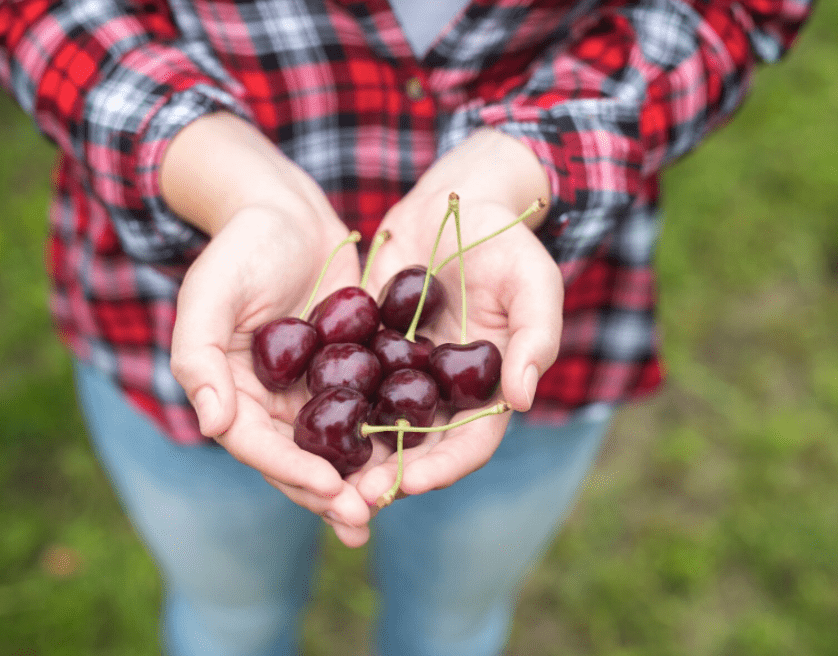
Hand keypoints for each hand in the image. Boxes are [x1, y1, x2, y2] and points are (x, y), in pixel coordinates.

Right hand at [163, 114, 372, 545]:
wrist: (287, 210)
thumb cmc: (241, 247)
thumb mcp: (210, 294)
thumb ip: (199, 357)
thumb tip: (212, 424)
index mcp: (231, 392)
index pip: (257, 446)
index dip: (290, 471)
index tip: (329, 489)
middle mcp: (269, 401)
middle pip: (297, 459)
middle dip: (329, 492)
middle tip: (364, 516)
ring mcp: (309, 390)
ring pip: (334, 447)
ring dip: (360, 478)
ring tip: (390, 501)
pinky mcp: (348, 371)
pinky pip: (366, 412)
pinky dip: (385, 438)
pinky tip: (413, 457)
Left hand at [357, 128, 562, 505]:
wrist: (455, 203)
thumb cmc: (505, 242)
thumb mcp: (533, 283)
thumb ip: (535, 338)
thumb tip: (522, 399)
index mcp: (489, 389)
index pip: (471, 444)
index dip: (443, 468)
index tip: (409, 482)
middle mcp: (445, 391)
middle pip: (419, 448)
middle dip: (389, 476)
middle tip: (353, 499)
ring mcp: (406, 373)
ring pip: (379, 426)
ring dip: (354, 455)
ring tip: (323, 476)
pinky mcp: (371, 350)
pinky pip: (351, 386)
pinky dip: (331, 409)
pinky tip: (301, 424)